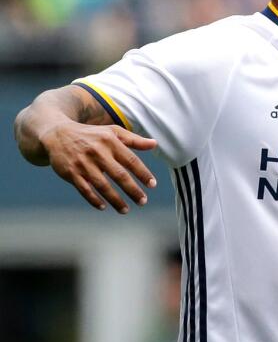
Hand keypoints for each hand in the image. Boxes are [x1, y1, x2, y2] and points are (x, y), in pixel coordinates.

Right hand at [41, 121, 157, 212]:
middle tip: (143, 201)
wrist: (58, 134)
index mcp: (110, 142)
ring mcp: (83, 164)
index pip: (131, 160)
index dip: (143, 173)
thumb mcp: (112, 132)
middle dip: (132, 190)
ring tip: (126, 210)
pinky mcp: (70, 173)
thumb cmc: (92, 135)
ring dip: (115, 199)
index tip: (152, 185)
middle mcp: (97, 153)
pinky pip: (84, 189)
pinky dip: (94, 199)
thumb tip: (155, 144)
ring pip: (102, 185)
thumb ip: (134, 140)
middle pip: (119, 175)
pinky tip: (103, 207)